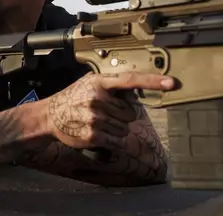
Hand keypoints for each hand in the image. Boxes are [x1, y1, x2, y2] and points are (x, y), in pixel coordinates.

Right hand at [45, 72, 173, 150]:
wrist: (50, 115)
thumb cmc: (73, 98)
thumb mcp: (89, 83)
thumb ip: (111, 84)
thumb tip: (137, 89)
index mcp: (99, 82)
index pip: (130, 80)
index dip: (152, 81)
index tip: (172, 83)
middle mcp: (97, 98)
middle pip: (131, 113)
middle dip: (122, 116)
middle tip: (104, 113)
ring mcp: (95, 117)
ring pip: (124, 129)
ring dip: (116, 129)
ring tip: (96, 123)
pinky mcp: (93, 135)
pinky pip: (117, 142)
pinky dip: (113, 142)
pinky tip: (99, 135)